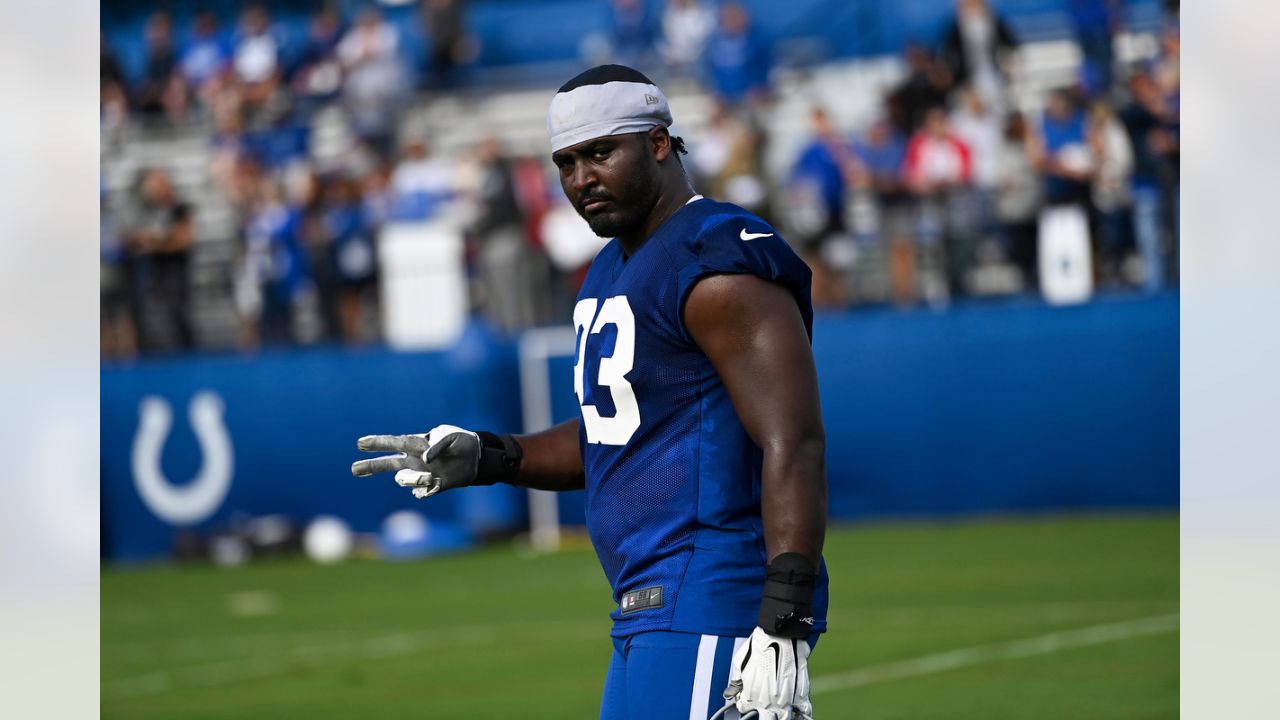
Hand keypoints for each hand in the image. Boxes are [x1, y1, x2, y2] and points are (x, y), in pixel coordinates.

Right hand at [352, 424, 481, 498]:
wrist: (476, 458)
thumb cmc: (461, 442)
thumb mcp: (452, 437)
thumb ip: (438, 444)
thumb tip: (425, 460)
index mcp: (416, 444)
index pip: (393, 443)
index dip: (377, 443)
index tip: (360, 443)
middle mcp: (413, 460)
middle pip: (386, 464)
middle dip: (370, 466)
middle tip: (353, 470)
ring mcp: (420, 474)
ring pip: (402, 481)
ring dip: (413, 480)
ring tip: (430, 477)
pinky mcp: (430, 487)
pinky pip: (419, 493)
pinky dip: (426, 489)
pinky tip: (438, 483)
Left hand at [722, 628, 812, 719]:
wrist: (779, 633)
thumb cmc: (758, 645)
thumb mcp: (739, 662)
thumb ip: (736, 681)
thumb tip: (729, 694)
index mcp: (750, 695)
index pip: (745, 709)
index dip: (746, 704)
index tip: (749, 699)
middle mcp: (767, 701)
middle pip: (766, 719)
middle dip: (765, 716)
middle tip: (766, 708)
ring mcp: (785, 699)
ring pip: (785, 718)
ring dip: (782, 716)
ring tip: (782, 711)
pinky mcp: (801, 693)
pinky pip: (804, 711)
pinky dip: (803, 715)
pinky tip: (800, 714)